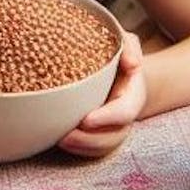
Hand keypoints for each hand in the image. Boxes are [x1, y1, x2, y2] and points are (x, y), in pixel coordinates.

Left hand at [60, 31, 146, 157]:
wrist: (118, 67)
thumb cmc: (117, 52)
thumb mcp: (124, 40)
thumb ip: (128, 45)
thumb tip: (131, 62)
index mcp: (132, 94)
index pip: (124, 112)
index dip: (106, 118)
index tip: (85, 120)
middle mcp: (124, 115)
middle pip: (113, 137)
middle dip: (89, 140)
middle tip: (63, 137)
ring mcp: (114, 126)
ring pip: (103, 146)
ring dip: (81, 147)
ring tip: (57, 140)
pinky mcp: (101, 131)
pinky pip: (94, 148)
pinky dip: (79, 149)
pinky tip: (57, 140)